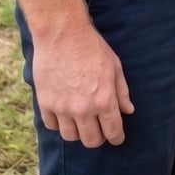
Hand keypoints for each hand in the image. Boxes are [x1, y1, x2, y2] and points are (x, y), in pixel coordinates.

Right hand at [32, 22, 134, 146]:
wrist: (62, 34)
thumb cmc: (91, 47)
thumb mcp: (114, 66)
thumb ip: (121, 91)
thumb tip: (128, 111)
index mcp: (104, 100)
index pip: (113, 132)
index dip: (117, 138)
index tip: (116, 137)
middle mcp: (84, 109)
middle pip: (91, 141)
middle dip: (98, 138)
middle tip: (99, 129)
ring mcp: (63, 108)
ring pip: (71, 137)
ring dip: (78, 132)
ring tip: (81, 121)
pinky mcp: (45, 104)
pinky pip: (52, 126)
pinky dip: (59, 123)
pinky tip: (63, 113)